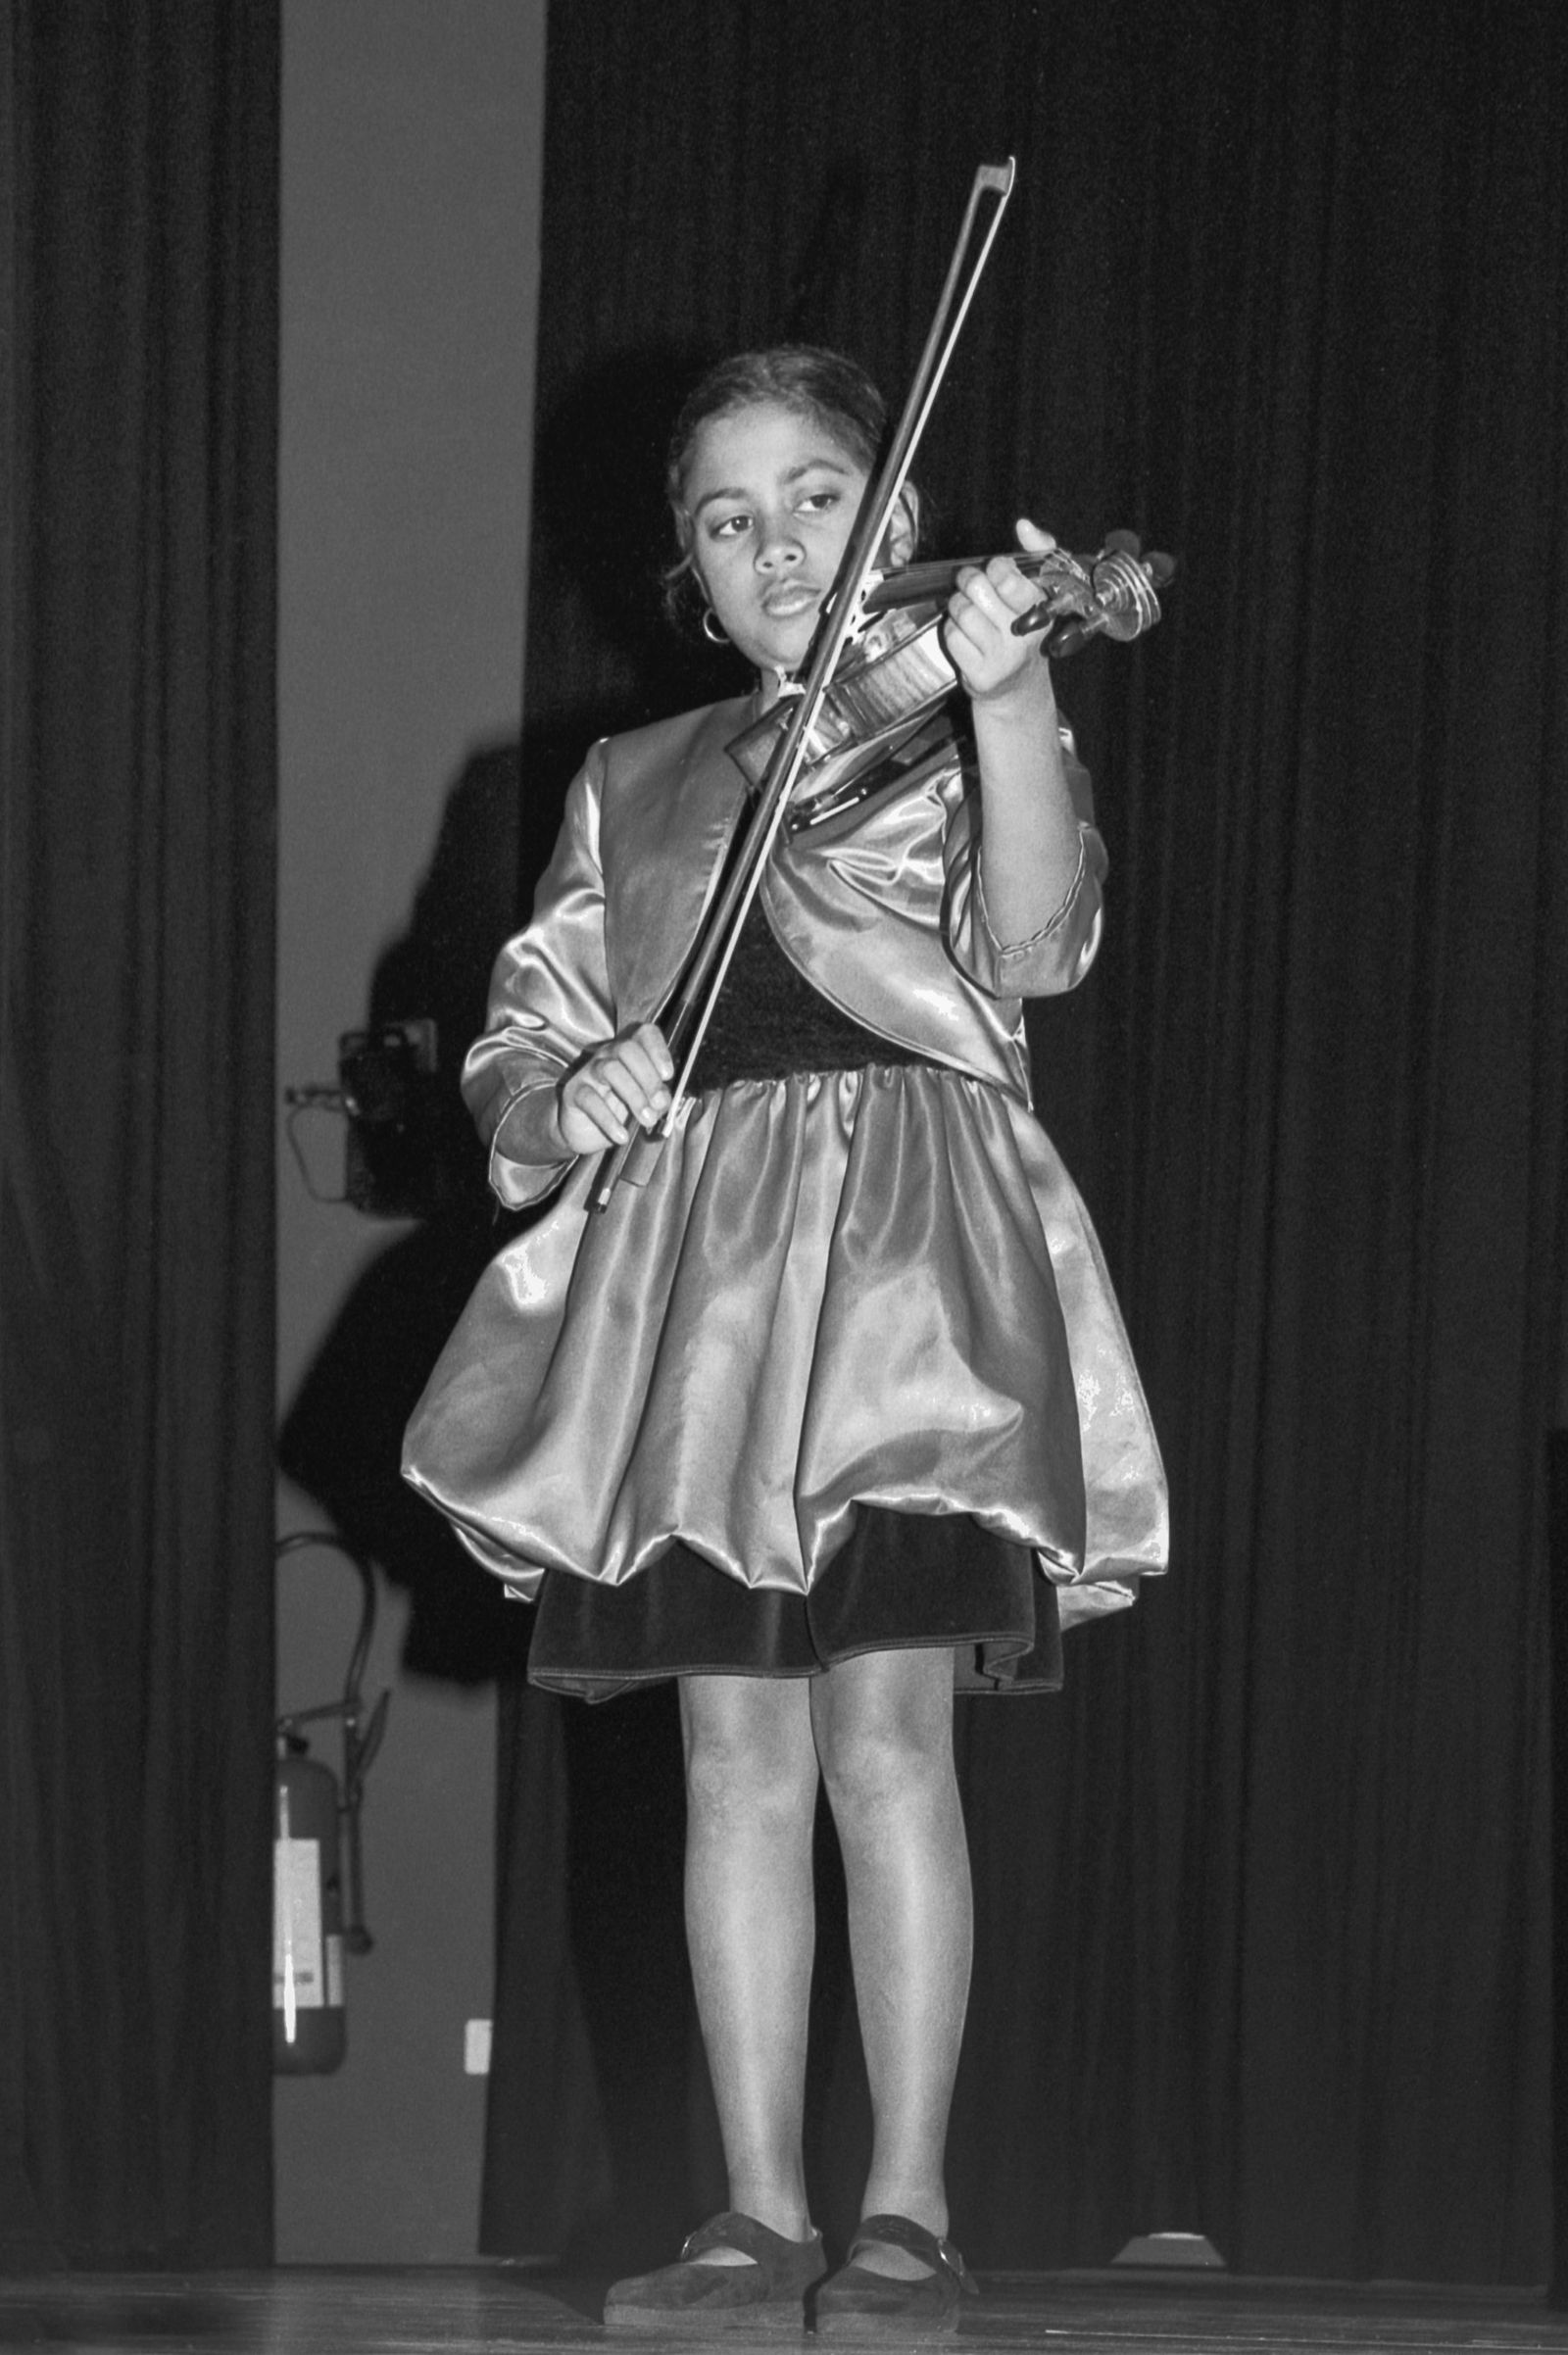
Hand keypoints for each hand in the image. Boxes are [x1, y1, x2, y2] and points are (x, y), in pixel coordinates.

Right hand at [555, 1022, 673, 1153]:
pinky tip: (621, 1135)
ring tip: (646, 1119)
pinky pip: (590, 1100)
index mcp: (630, 1053)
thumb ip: (657, 1098)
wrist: (585, 1131)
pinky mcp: (574, 1092)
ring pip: (610, 1069)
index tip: (668, 1075)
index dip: (658, 1050)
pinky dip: (609, 1120)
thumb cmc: (618, 1110)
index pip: (644, 1034)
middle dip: (648, 1077)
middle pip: (627, 1049)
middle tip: (658, 1104)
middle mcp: (608, 1056)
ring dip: (634, 1096)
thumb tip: (662, 1100)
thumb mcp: (645, 1103)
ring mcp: (589, 1072)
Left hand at [943, 518, 1059, 710]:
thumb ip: (1036, 553)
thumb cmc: (1022, 630)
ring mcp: (1003, 657)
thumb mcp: (1037, 591)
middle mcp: (1024, 635)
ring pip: (962, 612)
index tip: (995, 573)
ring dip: (958, 607)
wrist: (1016, 687)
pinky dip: (952, 632)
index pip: (1007, 575)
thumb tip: (1025, 526)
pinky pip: (952, 637)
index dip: (994, 568)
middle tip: (972, 587)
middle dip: (969, 582)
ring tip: (968, 612)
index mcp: (1041, 608)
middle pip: (978, 588)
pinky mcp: (981, 674)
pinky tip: (965, 637)